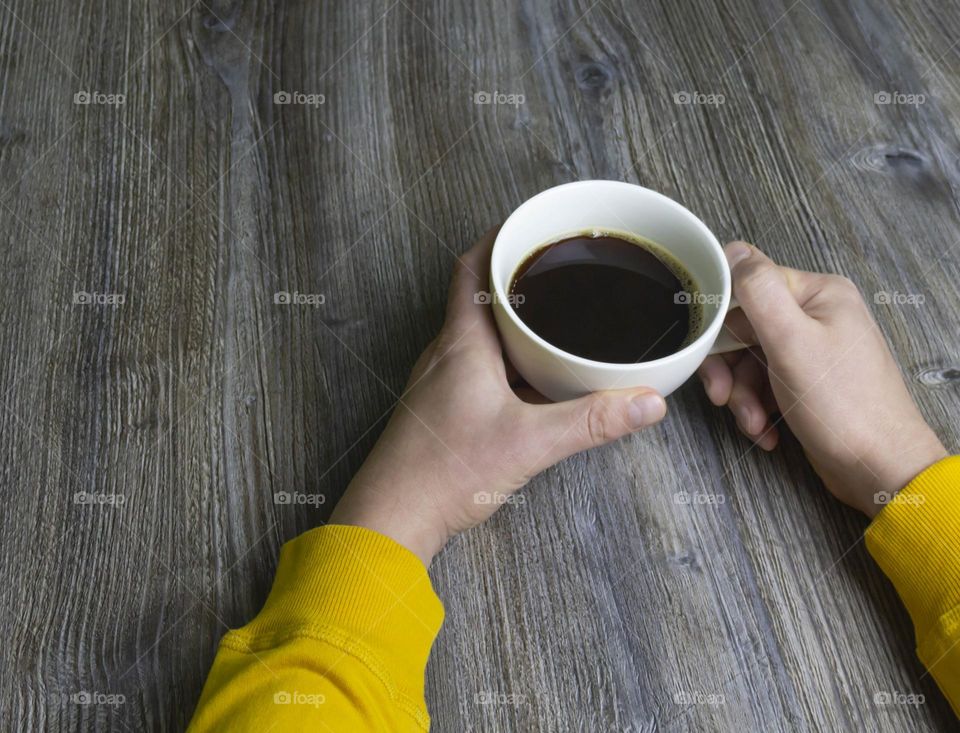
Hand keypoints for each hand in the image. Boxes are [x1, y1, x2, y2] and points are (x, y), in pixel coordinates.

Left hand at [329, 229, 667, 564]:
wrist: (391, 518)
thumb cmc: (443, 472)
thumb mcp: (529, 442)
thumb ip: (590, 421)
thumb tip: (645, 403)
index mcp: (461, 344)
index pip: (472, 269)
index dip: (498, 240)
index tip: (532, 226)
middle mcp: (446, 355)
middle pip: (478, 299)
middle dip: (518, 282)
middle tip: (561, 274)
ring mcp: (441, 384)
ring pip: (480, 337)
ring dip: (514, 326)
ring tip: (557, 322)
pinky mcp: (443, 411)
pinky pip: (479, 370)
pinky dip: (508, 364)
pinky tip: (536, 383)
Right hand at [698, 242, 946, 516]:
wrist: (879, 470)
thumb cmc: (845, 408)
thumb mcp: (792, 342)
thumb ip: (758, 292)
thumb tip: (732, 250)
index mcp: (818, 295)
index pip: (748, 286)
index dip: (720, 319)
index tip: (706, 348)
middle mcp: (816, 317)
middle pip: (743, 328)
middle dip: (729, 369)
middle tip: (723, 396)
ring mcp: (811, 351)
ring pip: (749, 362)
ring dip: (742, 396)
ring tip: (753, 423)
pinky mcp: (805, 383)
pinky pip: (763, 385)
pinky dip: (757, 409)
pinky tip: (766, 430)